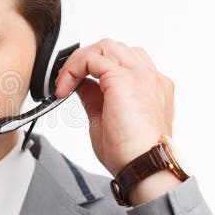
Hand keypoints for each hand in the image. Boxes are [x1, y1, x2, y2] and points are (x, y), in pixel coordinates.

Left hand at [53, 39, 176, 189]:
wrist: (146, 168)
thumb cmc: (132, 155)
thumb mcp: (105, 120)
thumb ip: (95, 98)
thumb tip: (80, 85)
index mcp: (150, 87)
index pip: (121, 62)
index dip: (94, 69)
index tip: (74, 86)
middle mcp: (148, 77)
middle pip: (113, 49)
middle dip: (86, 60)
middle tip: (67, 81)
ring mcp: (139, 75)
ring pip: (105, 47)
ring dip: (80, 60)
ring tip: (66, 82)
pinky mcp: (123, 79)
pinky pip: (91, 58)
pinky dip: (73, 68)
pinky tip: (65, 87)